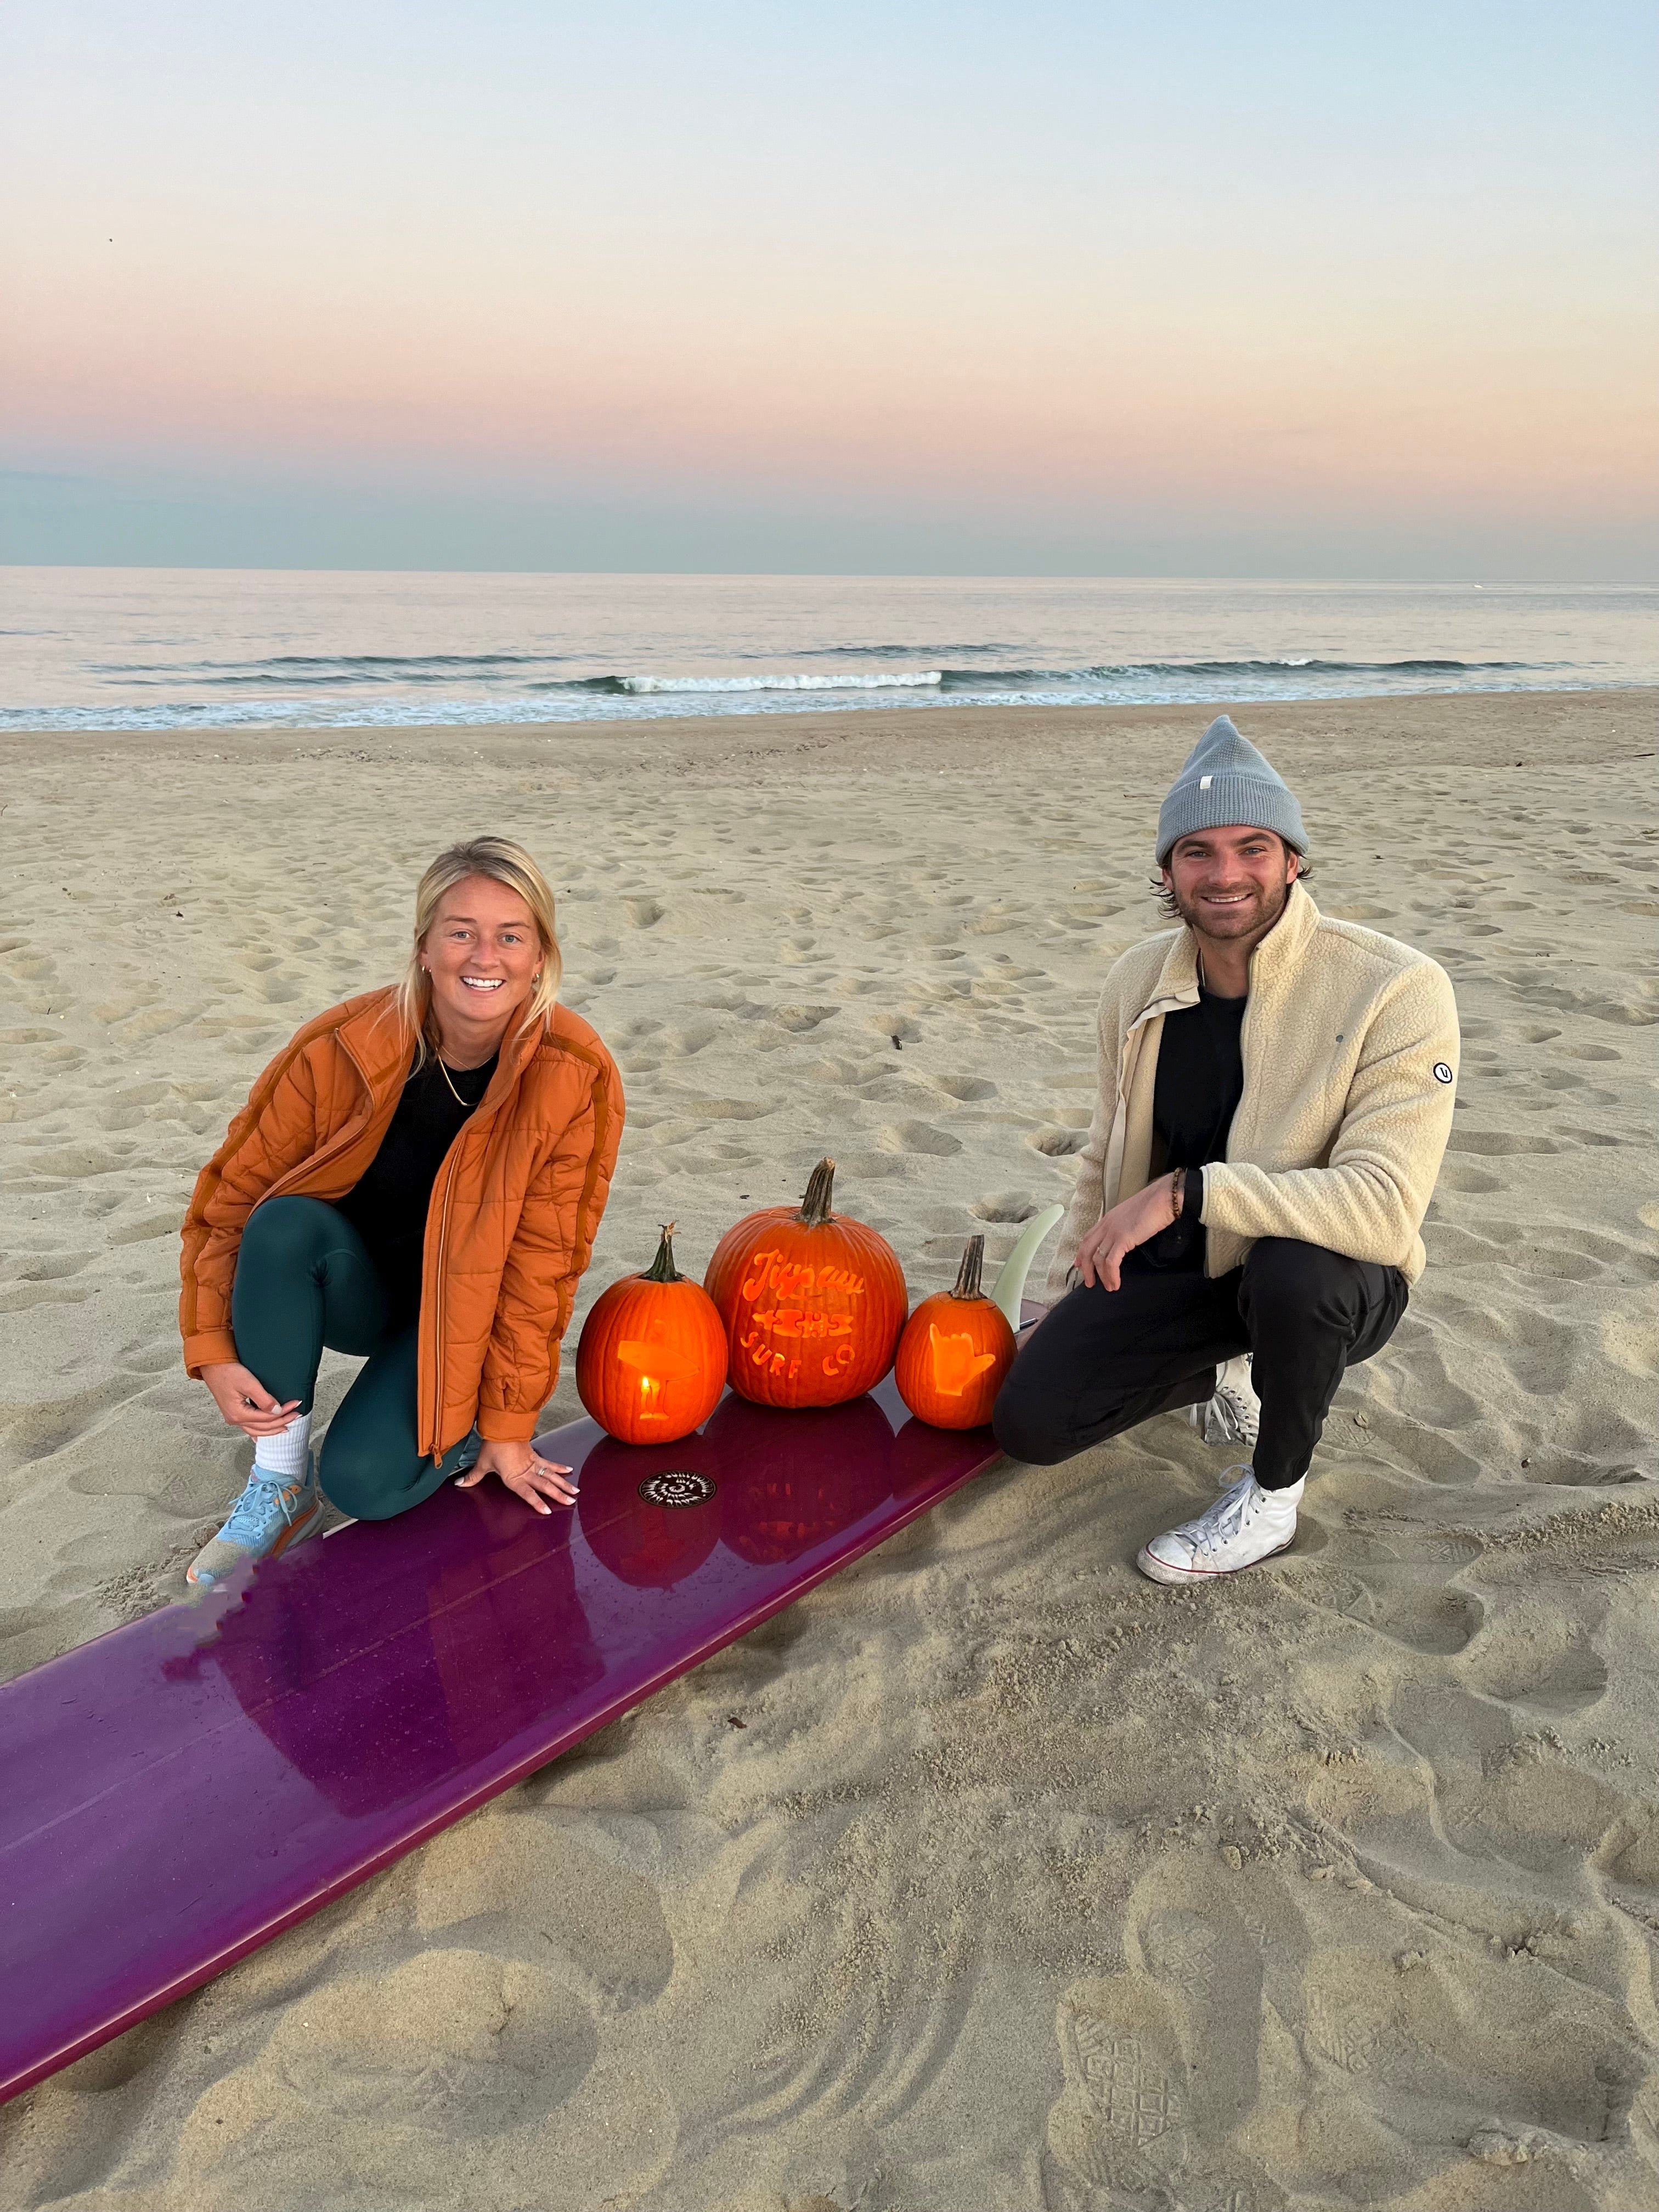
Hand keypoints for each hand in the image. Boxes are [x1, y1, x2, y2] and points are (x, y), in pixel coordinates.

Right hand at [200, 1360, 302, 1438]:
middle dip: (281, 1422)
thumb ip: (264, 1399)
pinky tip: (262, 1436)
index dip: (283, 1412)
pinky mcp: (233, 1413)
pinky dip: (258, 1431)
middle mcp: (234, 1419)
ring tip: (285, 1426)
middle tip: (296, 1415)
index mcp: (238, 1414)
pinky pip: (248, 1427)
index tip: (295, 1404)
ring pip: (256, 1430)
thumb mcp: (249, 1383)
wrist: (213, 1366)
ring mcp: (233, 1417)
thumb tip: (277, 1411)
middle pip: (263, 1427)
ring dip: (272, 1429)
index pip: (267, 1418)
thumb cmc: (228, 1372)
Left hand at [457, 1438, 577, 1515]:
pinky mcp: (535, 1455)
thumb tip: (459, 1484)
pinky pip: (549, 1463)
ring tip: (575, 1493)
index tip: (547, 1511)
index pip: (527, 1493)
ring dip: (563, 1484)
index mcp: (513, 1477)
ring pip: (551, 1476)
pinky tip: (569, 1471)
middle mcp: (526, 1472)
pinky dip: (559, 1467)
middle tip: (570, 1503)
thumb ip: (473, 1476)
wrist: (503, 1425)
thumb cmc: (493, 1445)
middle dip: (558, 1495)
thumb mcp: (482, 1463)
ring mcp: (533, 1463)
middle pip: (545, 1485)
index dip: (537, 1502)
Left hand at [1075, 1174, 1180, 1293]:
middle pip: (1087, 1250)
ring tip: (1108, 1286)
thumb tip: (1125, 1241)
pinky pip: (1111, 1262)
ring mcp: (1113, 1231)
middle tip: (1090, 1282)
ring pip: (1097, 1259)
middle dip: (1086, 1269)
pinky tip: (1115, 1282)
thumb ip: (1124, 1227)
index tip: (1079, 1264)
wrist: (1164, 1198)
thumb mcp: (1132, 1216)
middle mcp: (1107, 1225)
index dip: (1082, 1253)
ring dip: (1101, 1276)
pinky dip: (1111, 1275)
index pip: (1088, 1238)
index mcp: (1108, 1219)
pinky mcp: (1123, 1238)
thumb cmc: (1154, 1206)